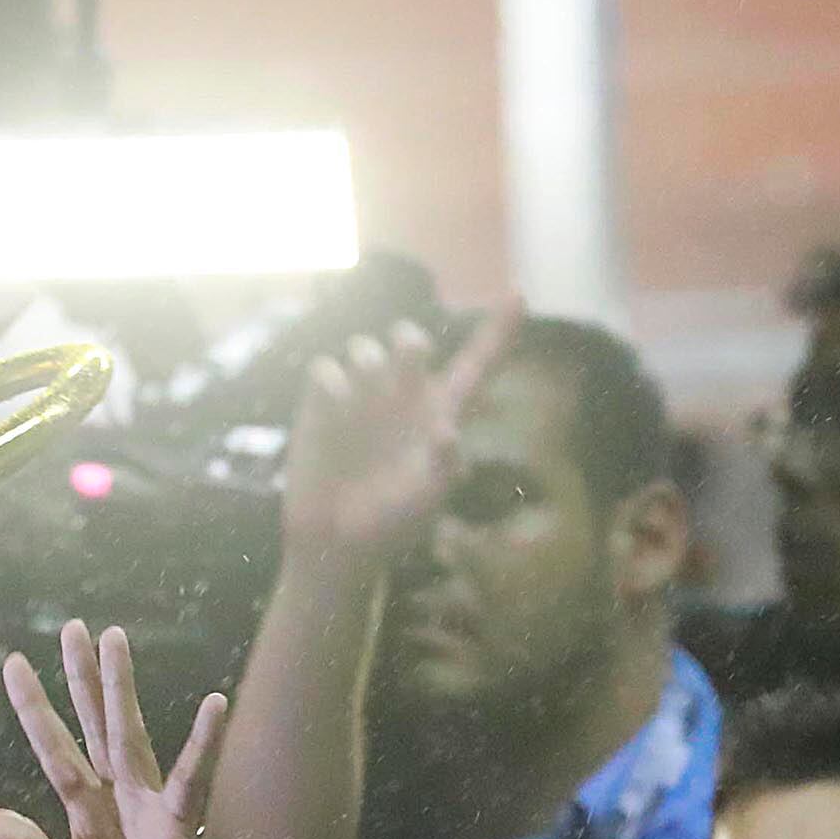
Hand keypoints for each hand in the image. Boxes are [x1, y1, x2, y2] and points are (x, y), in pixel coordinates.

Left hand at [0, 622, 227, 838]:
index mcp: (87, 817)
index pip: (56, 751)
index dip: (35, 710)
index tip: (12, 663)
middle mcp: (119, 804)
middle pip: (97, 726)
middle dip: (84, 678)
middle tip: (76, 625)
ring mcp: (150, 812)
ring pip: (132, 736)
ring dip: (122, 688)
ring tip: (115, 636)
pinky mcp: (179, 832)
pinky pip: (190, 781)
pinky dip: (203, 743)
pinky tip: (214, 703)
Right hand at [278, 310, 519, 559]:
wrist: (336, 544)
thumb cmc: (392, 523)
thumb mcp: (429, 499)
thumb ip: (444, 464)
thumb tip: (447, 432)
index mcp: (441, 412)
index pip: (476, 363)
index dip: (498, 331)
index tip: (518, 294)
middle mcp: (402, 398)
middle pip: (411, 342)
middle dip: (410, 340)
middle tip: (411, 355)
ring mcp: (360, 399)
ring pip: (365, 346)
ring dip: (370, 355)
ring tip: (369, 380)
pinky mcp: (321, 408)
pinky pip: (325, 368)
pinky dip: (332, 377)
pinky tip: (337, 402)